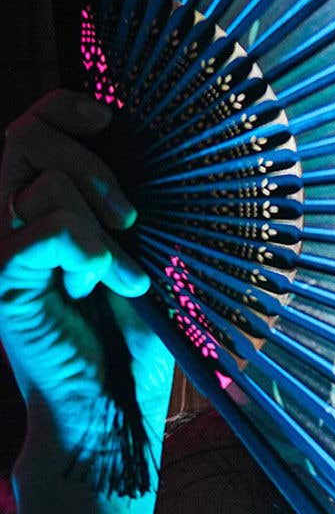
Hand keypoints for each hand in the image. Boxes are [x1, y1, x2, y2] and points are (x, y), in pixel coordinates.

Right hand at [0, 89, 171, 487]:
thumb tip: (141, 148)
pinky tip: (115, 287)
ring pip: (43, 185)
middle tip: (131, 218)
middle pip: (23, 138)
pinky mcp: (2, 281)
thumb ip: (124, 204)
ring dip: (102, 227)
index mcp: (38, 209)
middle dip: (92, 166)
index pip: (28, 127)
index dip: (62, 108)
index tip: (109, 121)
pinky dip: (95, 254)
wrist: (115, 405)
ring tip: (121, 275)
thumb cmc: (135, 335)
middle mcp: (7, 222)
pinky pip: (50, 230)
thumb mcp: (141, 253)